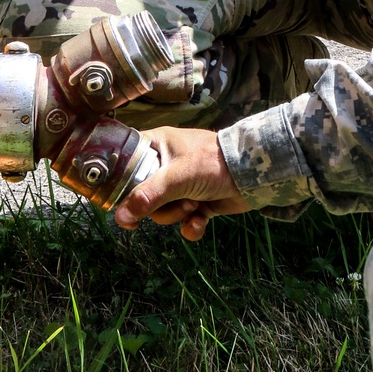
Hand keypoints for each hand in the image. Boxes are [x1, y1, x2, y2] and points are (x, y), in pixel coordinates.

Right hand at [114, 126, 249, 240]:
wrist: (254, 175)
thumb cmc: (213, 162)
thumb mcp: (177, 176)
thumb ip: (147, 196)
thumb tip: (119, 218)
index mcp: (157, 146)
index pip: (125, 164)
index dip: (119, 185)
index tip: (118, 203)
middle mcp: (166, 165)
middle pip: (143, 197)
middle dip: (161, 206)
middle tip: (178, 199)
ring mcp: (181, 185)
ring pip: (162, 212)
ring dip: (178, 214)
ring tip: (195, 204)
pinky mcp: (197, 203)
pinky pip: (182, 223)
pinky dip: (191, 225)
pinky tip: (201, 220)